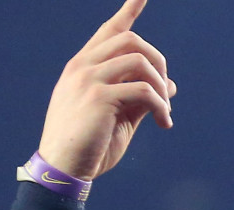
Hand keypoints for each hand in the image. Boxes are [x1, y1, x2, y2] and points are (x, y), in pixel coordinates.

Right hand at [36, 0, 175, 180]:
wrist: (64, 169)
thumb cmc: (90, 146)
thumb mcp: (120, 117)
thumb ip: (140, 97)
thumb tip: (169, 84)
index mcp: (83, 67)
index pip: (110, 30)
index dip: (129, 10)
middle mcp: (83, 66)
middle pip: (132, 40)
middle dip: (159, 61)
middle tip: (166, 93)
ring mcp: (88, 79)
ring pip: (140, 60)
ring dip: (161, 86)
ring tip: (164, 112)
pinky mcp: (97, 97)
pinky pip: (143, 90)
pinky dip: (160, 106)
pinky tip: (163, 123)